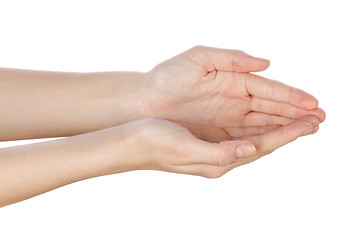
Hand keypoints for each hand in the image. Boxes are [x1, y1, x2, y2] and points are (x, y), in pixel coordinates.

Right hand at [111, 116, 318, 177]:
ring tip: (297, 121)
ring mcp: (214, 150)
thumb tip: (250, 150)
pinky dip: (257, 127)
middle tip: (315, 121)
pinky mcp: (207, 141)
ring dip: (276, 129)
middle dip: (289, 132)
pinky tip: (262, 122)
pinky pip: (241, 134)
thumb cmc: (153, 143)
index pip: (260, 147)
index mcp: (218, 161)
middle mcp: (220, 158)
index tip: (309, 124)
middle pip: (263, 145)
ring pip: (254, 139)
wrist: (130, 142)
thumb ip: (219, 153)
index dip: (286, 135)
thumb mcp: (185, 149)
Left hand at [141, 46, 324, 127]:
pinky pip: (246, 136)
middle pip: (271, 109)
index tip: (313, 103)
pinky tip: (281, 139)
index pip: (269, 90)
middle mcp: (234, 101)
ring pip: (263, 124)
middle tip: (321, 119)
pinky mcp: (218, 134)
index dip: (292, 97)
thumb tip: (265, 63)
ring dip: (286, 127)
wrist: (144, 102)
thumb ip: (233, 59)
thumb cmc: (168, 77)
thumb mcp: (199, 59)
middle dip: (296, 114)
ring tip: (310, 130)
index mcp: (233, 80)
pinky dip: (265, 137)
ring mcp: (227, 118)